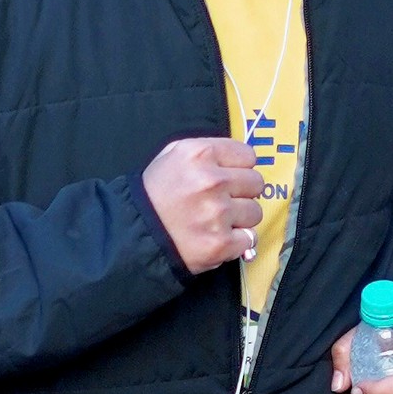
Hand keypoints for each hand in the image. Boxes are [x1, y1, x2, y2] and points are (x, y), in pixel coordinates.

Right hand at [143, 135, 262, 273]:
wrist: (136, 233)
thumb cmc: (156, 192)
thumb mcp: (173, 155)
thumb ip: (208, 150)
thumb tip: (241, 158)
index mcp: (201, 154)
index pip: (248, 155)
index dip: (239, 167)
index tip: (229, 177)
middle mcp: (212, 181)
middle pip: (256, 183)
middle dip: (242, 192)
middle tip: (224, 200)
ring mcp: (218, 214)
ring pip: (255, 212)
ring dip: (241, 217)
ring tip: (218, 220)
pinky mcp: (221, 243)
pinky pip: (249, 238)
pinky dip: (237, 241)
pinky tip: (218, 237)